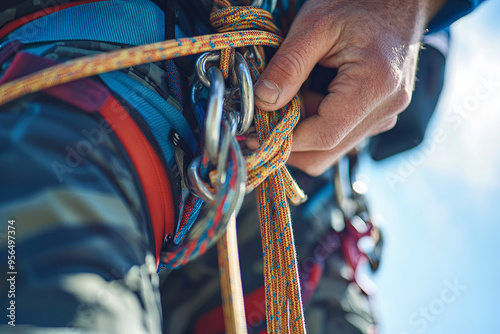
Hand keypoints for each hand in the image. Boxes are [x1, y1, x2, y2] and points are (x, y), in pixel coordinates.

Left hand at [251, 0, 446, 175]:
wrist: (399, 2)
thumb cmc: (360, 4)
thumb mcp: (316, 25)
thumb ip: (288, 66)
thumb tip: (263, 102)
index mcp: (375, 85)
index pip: (324, 135)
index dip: (285, 140)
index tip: (255, 133)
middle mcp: (386, 110)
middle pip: (326, 153)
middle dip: (290, 141)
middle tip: (267, 116)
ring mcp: (385, 117)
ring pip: (331, 150)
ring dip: (303, 133)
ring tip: (294, 97)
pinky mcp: (378, 118)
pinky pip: (340, 137)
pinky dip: (317, 126)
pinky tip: (311, 97)